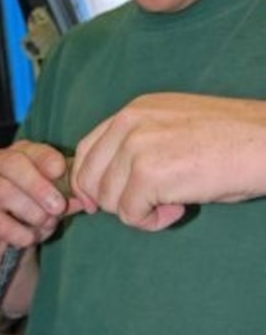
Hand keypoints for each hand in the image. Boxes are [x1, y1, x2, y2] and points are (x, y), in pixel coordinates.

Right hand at [0, 139, 77, 257]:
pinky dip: (14, 231)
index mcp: (19, 153)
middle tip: (57, 206)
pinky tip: (27, 239)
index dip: (46, 159)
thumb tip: (84, 200)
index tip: (61, 170)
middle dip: (38, 186)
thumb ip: (66, 198)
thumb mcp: (51, 202)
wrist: (2, 239)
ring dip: (28, 210)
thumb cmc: (29, 211)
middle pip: (13, 164)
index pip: (32, 149)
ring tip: (43, 224)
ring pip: (3, 190)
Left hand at [71, 93, 265, 230]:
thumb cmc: (231, 140)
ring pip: (108, 200)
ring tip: (173, 202)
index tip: (108, 202)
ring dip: (138, 211)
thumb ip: (137, 147)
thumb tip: (106, 188)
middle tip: (150, 204)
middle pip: (88, 179)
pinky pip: (130, 215)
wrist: (265, 142)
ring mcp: (135, 148)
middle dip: (114, 201)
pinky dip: (152, 222)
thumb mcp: (173, 129)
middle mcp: (128, 124)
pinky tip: (179, 208)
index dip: (90, 183)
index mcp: (133, 111)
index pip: (86, 151)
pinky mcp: (147, 174)